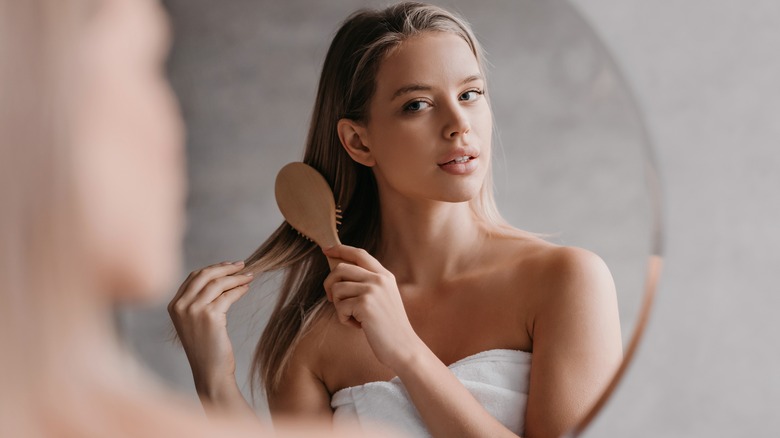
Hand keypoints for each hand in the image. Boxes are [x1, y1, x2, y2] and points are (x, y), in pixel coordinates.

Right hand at [168, 261, 253, 395]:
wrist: (210, 372)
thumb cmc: (206, 348)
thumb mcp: (195, 321)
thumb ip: (199, 301)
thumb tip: (221, 277)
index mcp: (174, 306)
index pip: (194, 277)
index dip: (213, 268)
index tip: (229, 265)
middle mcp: (180, 306)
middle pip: (204, 275)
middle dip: (225, 268)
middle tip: (242, 265)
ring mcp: (193, 310)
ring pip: (218, 283)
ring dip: (236, 277)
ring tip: (249, 276)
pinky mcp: (210, 316)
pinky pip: (228, 295)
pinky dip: (239, 289)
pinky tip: (246, 289)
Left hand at [322, 245, 422, 371]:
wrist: (403, 347)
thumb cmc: (389, 327)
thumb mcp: (383, 298)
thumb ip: (368, 283)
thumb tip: (339, 273)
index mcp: (385, 275)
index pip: (359, 254)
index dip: (341, 249)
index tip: (327, 250)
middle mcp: (379, 279)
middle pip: (341, 268)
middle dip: (329, 283)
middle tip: (331, 298)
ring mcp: (372, 290)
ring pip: (337, 288)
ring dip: (338, 306)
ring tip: (353, 317)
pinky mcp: (365, 304)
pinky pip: (339, 307)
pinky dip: (343, 319)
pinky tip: (358, 326)